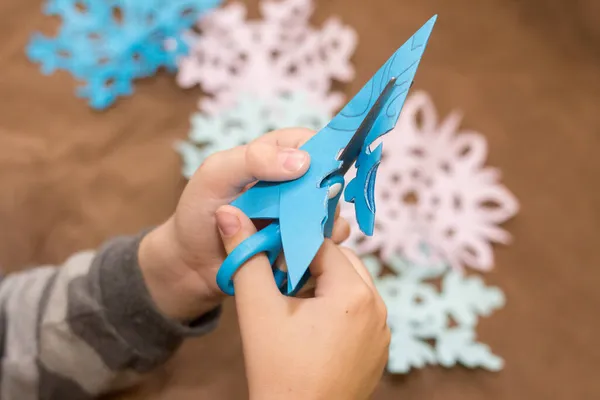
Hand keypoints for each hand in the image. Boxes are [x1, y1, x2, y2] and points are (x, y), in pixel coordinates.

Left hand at [137, 128, 350, 320]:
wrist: (191, 264)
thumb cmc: (198, 212)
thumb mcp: (215, 174)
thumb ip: (253, 160)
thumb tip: (302, 162)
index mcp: (272, 155)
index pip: (310, 142)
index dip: (321, 154)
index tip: (320, 175)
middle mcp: (291, 183)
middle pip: (328, 179)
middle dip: (323, 196)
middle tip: (307, 214)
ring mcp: (298, 214)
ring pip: (331, 213)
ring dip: (320, 225)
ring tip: (295, 237)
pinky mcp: (301, 244)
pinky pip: (325, 243)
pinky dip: (319, 249)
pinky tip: (299, 254)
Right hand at [216, 206, 389, 399]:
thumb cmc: (277, 368)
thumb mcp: (257, 308)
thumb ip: (245, 255)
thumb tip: (227, 213)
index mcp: (354, 292)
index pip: (323, 245)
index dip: (293, 246)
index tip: (271, 257)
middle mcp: (378, 308)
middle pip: (342, 263)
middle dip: (311, 266)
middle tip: (281, 283)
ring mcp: (382, 332)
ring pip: (351, 287)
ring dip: (325, 287)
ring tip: (294, 306)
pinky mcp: (379, 351)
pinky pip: (360, 314)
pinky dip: (338, 311)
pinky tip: (311, 330)